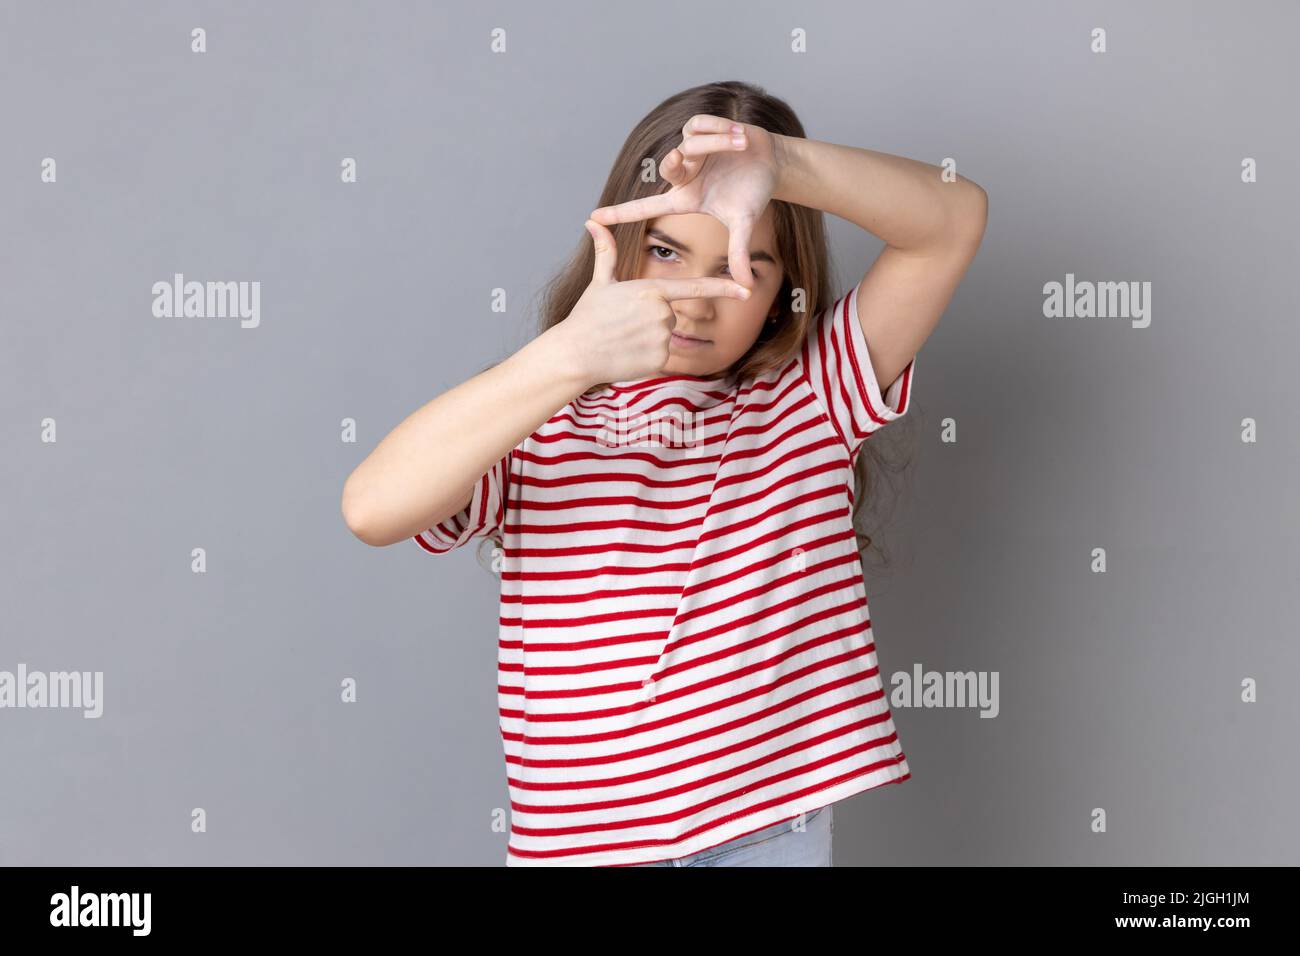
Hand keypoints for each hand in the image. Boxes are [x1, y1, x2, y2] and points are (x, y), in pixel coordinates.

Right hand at [552, 219, 751, 385]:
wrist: (576, 354)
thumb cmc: (587, 316)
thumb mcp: (600, 282)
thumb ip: (606, 252)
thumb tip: (593, 221)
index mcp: (651, 290)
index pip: (694, 287)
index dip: (723, 287)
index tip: (747, 288)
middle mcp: (662, 313)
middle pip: (670, 313)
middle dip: (651, 318)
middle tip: (624, 323)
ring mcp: (662, 338)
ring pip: (666, 334)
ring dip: (648, 336)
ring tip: (623, 338)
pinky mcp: (660, 360)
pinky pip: (662, 355)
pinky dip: (647, 355)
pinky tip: (627, 354)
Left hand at [589, 115, 784, 289]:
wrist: (772, 164)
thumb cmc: (753, 193)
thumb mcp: (743, 223)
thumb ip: (739, 252)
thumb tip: (747, 286)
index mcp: (686, 197)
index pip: (647, 206)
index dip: (621, 212)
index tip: (593, 218)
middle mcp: (684, 173)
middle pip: (668, 166)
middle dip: (675, 162)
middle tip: (685, 159)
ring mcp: (691, 150)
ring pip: (690, 142)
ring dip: (719, 143)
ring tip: (741, 145)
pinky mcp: (701, 128)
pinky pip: (701, 125)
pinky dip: (720, 129)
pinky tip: (740, 136)